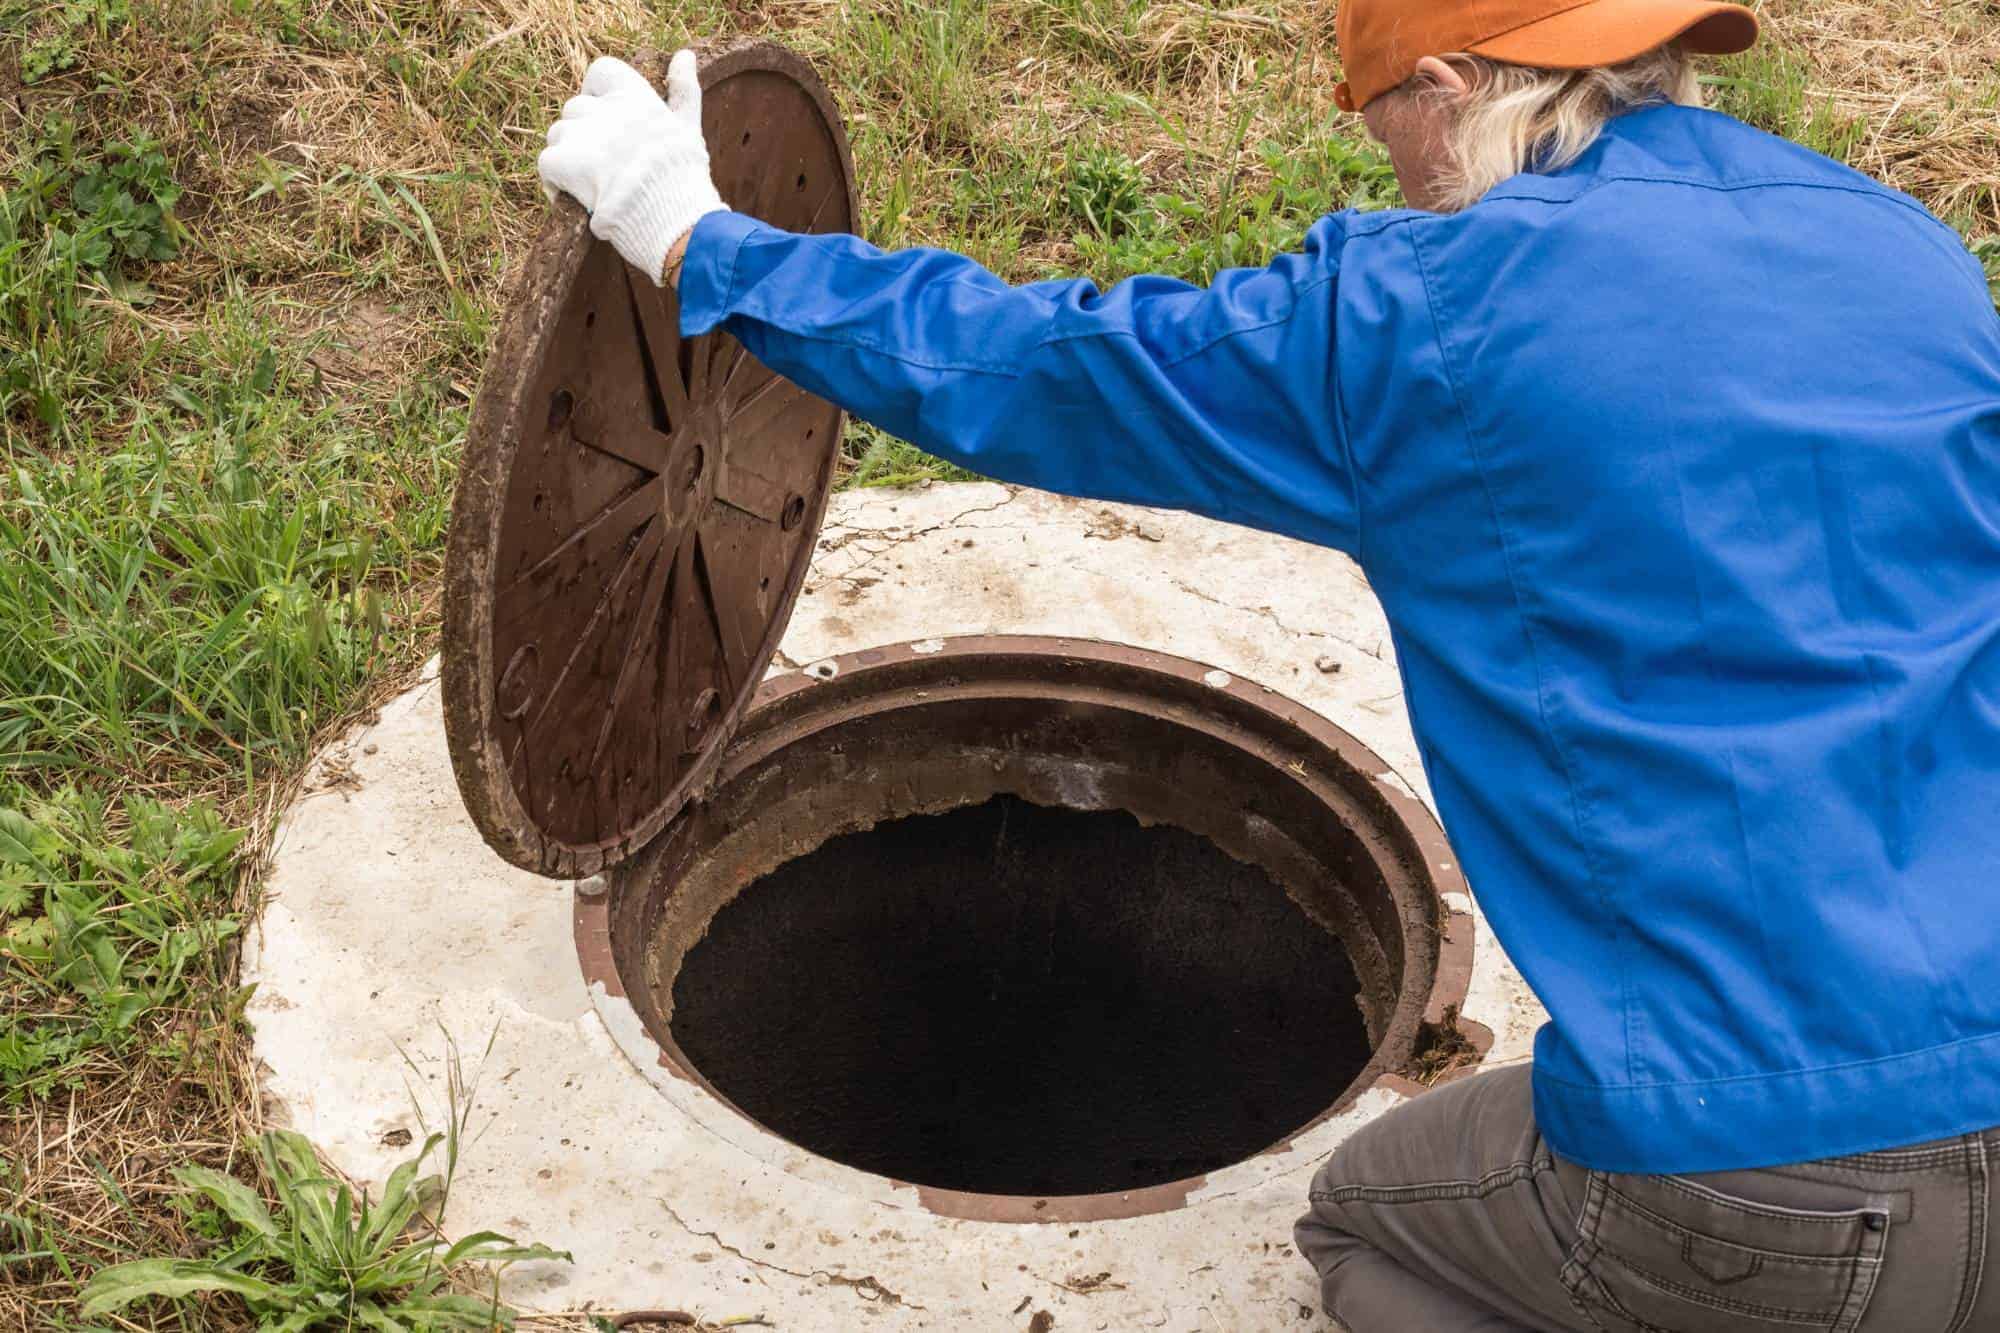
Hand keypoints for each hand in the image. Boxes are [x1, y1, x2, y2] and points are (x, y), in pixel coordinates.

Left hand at [537, 51, 724, 284]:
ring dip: (569, 158)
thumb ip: (684, 89)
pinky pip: (547, 163)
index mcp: (635, 96)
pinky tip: (577, 200)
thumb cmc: (684, 178)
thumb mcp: (689, 128)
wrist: (673, 219)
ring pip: (558, 136)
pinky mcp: (564, 162)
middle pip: (576, 109)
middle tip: (604, 165)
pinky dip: (556, 183)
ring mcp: (582, 134)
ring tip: (592, 184)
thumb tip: (685, 55)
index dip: (597, 93)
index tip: (607, 118)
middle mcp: (605, 108)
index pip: (601, 71)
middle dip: (584, 134)